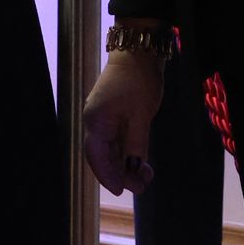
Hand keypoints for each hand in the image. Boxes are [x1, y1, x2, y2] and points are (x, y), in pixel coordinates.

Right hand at [82, 41, 164, 194]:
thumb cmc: (138, 81)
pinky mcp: (114, 117)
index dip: (106, 176)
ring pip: (111, 151)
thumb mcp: (141, 115)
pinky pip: (118, 141)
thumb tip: (134, 168)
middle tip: (142, 186)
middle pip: (103, 156)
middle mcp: (96, 122)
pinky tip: (143, 164)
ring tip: (146, 178)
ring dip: (127, 166)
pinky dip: (129, 153)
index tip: (119, 191)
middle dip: (121, 174)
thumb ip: (136, 143)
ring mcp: (104, 119)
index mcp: (96, 120)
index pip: (96, 155)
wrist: (139, 53)